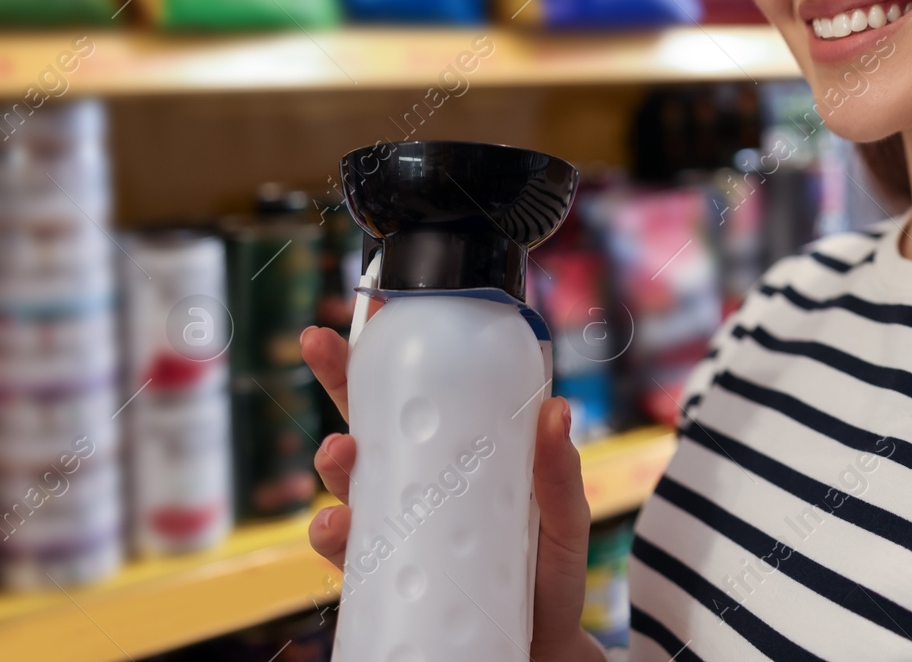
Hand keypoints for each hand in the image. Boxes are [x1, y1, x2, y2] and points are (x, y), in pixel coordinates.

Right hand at [299, 324, 602, 661]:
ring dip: (333, 464)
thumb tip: (558, 410)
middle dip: (336, 384)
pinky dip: (333, 539)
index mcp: (458, 455)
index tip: (366, 308)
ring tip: (341, 453)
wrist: (543, 652)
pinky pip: (347, 555)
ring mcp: (398, 531)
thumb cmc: (552, 576)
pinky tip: (337, 530)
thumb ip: (559, 473)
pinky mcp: (386, 579)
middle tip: (323, 350)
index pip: (417, 396)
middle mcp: (418, 486)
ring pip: (348, 486)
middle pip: (366, 425)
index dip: (388, 353)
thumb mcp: (564, 517)